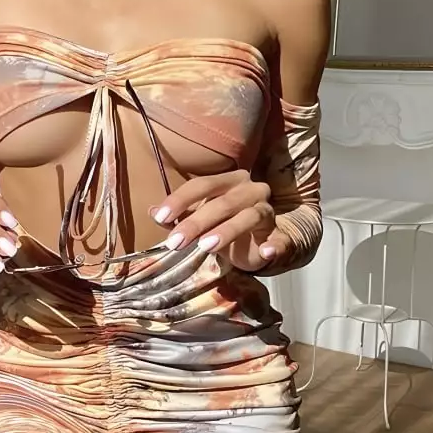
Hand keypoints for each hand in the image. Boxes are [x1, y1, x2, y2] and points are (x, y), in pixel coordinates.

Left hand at [150, 171, 290, 272]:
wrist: (255, 243)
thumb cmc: (222, 225)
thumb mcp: (198, 220)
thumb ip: (178, 216)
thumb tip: (152, 212)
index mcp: (229, 180)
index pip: (202, 184)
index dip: (180, 200)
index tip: (161, 217)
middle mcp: (251, 189)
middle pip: (223, 202)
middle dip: (196, 222)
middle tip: (175, 242)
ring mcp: (268, 211)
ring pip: (249, 216)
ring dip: (227, 231)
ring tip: (204, 246)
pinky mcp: (280, 235)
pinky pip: (280, 239)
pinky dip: (274, 245)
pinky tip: (266, 252)